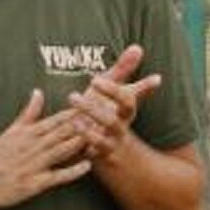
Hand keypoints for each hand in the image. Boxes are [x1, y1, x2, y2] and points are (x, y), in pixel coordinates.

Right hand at [0, 89, 90, 209]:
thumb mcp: (10, 131)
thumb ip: (28, 113)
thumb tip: (38, 92)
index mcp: (28, 133)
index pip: (56, 119)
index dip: (76, 112)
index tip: (95, 104)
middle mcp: (32, 146)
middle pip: (62, 132)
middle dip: (83, 124)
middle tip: (104, 115)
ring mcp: (33, 165)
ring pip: (61, 150)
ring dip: (81, 143)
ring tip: (100, 136)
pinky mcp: (33, 183)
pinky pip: (56, 176)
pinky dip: (71, 171)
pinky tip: (86, 166)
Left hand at [67, 44, 161, 164]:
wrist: (125, 162)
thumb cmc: (115, 121)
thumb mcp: (119, 98)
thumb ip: (125, 71)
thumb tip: (137, 47)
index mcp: (123, 112)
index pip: (126, 99)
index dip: (112, 91)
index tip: (95, 80)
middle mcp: (120, 127)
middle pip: (114, 118)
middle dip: (95, 107)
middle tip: (75, 94)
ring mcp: (111, 144)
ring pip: (101, 138)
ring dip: (85, 126)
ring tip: (71, 113)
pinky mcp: (100, 159)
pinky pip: (92, 154)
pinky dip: (83, 145)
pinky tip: (72, 136)